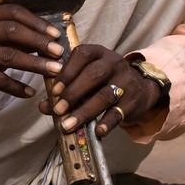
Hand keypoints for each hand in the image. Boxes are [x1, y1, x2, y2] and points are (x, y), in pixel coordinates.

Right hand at [0, 4, 64, 109]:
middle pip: (12, 30)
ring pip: (7, 55)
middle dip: (39, 41)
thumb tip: (49, 39)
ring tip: (54, 71)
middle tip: (59, 52)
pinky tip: (30, 93)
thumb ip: (14, 38)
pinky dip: (16, 87)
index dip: (37, 22)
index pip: (13, 12)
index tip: (56, 34)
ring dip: (35, 64)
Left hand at [38, 43, 163, 137]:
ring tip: (68, 125)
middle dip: (73, 93)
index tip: (55, 90)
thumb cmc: (104, 81)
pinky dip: (107, 123)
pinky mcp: (133, 100)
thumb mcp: (86, 78)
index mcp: (98, 53)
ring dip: (84, 112)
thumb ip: (65, 89)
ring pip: (105, 95)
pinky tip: (97, 131)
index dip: (67, 72)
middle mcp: (113, 63)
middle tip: (58, 110)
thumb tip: (43, 106)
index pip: (82, 54)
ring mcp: (126, 81)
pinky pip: (119, 112)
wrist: (140, 88)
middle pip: (94, 75)